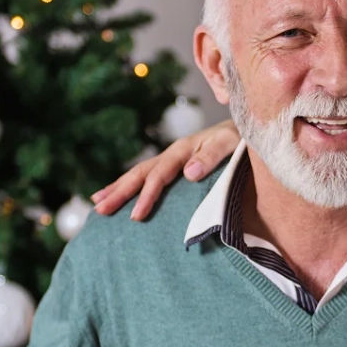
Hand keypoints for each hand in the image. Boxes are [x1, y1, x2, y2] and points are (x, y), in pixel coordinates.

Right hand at [91, 119, 241, 219]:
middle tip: (99, 210)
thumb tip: (188, 172)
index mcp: (183, 150)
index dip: (146, 195)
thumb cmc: (241, 139)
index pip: (159, 175)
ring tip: (97, 204)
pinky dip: (131, 186)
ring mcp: (173, 160)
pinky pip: (148, 177)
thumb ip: (211, 156)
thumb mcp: (230, 144)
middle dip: (119, 192)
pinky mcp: (176, 166)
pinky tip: (120, 195)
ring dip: (118, 188)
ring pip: (139, 174)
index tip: (135, 216)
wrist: (248, 130)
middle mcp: (173, 154)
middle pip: (140, 174)